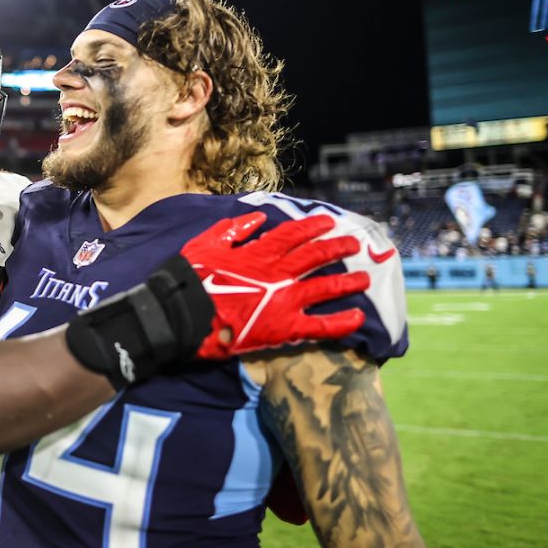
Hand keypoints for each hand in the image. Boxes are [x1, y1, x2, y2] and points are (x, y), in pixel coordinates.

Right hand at [180, 212, 368, 357]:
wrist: (183, 315)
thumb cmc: (190, 278)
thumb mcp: (205, 243)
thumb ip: (233, 230)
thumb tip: (258, 218)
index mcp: (259, 252)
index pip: (294, 234)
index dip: (313, 226)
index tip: (329, 222)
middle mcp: (278, 272)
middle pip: (316, 255)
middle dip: (338, 248)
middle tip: (354, 245)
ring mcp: (285, 300)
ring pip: (325, 287)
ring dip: (347, 282)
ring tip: (364, 279)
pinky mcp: (285, 328)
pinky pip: (320, 326)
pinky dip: (341, 322)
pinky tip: (358, 318)